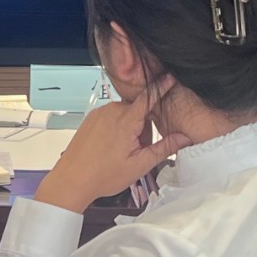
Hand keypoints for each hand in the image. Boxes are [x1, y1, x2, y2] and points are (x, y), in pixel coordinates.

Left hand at [34, 81, 189, 213]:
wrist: (72, 180)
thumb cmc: (103, 175)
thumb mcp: (140, 165)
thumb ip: (164, 148)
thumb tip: (184, 138)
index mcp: (126, 120)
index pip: (149, 96)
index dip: (162, 86)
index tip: (171, 76)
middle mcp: (112, 110)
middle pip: (139, 111)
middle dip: (143, 128)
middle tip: (136, 150)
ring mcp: (100, 113)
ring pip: (125, 114)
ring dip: (129, 128)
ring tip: (120, 152)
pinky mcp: (91, 117)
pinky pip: (111, 116)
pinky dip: (116, 128)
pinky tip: (110, 147)